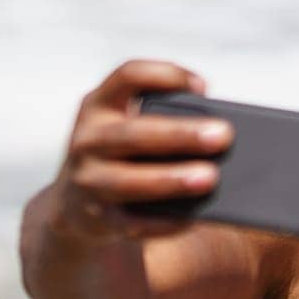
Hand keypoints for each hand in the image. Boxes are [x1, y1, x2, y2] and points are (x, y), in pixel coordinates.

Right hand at [51, 59, 233, 238]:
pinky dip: (165, 221)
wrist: (75, 205)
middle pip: (135, 133)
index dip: (166, 76)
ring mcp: (88, 181)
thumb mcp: (125, 126)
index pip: (128, 76)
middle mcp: (88, 140)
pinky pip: (134, 222)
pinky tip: (193, 217)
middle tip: (224, 136)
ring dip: (172, 179)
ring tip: (211, 177)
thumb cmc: (120, 156)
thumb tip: (218, 135)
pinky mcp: (97, 219)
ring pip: (130, 181)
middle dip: (180, 134)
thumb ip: (162, 120)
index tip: (203, 88)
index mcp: (99, 106)